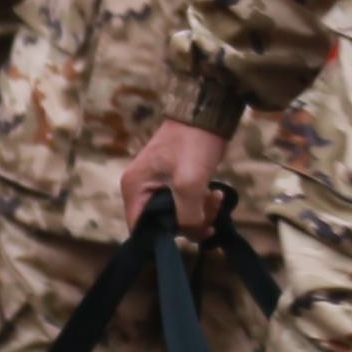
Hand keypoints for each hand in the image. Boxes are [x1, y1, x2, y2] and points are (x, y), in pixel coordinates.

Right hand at [121, 120, 227, 238]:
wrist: (208, 113)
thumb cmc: (193, 144)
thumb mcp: (190, 183)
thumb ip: (188, 216)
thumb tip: (192, 235)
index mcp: (134, 188)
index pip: (139, 230)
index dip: (163, 238)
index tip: (189, 233)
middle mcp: (141, 188)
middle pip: (161, 224)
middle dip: (189, 223)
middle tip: (210, 213)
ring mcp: (157, 184)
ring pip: (177, 215)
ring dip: (200, 213)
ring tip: (217, 198)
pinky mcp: (174, 181)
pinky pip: (185, 204)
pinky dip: (201, 204)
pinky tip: (216, 194)